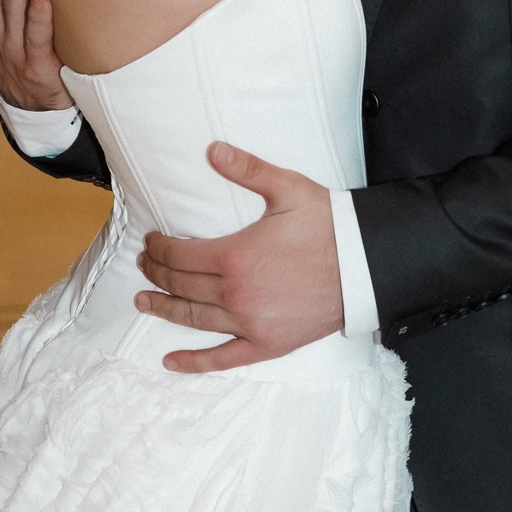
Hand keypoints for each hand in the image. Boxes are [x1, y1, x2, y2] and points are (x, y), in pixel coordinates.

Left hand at [134, 141, 342, 371]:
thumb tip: (213, 149)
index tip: (151, 241)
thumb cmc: (329, 225)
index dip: (159, 247)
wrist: (366, 266)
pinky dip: (195, 362)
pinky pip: (224, 358)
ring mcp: (251, 323)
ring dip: (164, 309)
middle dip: (156, 273)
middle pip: (180, 285)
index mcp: (235, 257)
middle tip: (144, 265)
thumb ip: (247, 169)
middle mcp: (236, 294)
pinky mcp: (268, 344)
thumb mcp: (288, 189)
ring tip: (144, 302)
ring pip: (194, 319)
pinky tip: (171, 362)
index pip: (179, 254)